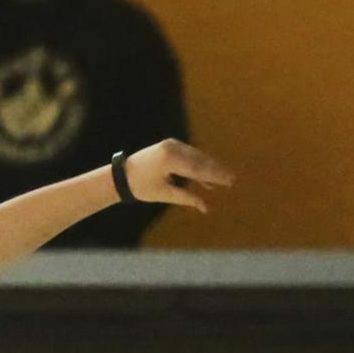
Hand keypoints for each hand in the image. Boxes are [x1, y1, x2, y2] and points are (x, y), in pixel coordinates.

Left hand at [120, 140, 234, 213]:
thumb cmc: (140, 187)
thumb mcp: (164, 194)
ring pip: (196, 157)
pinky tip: (207, 178)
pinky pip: (189, 155)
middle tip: (232, 180)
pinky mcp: (171, 145)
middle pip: (200, 160)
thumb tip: (206, 208)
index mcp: (169, 159)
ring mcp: (172, 144)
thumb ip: (186, 198)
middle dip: (216, 171)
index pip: (198, 168)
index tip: (229, 182)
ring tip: (223, 180)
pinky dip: (198, 165)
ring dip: (209, 168)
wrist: (121, 175)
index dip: (216, 176)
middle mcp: (172, 148)